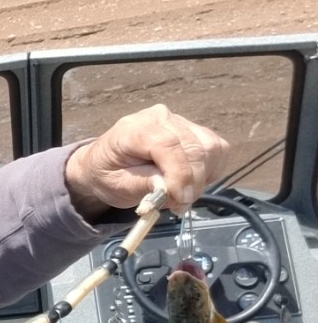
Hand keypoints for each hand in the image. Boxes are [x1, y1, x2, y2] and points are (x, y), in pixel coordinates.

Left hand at [64, 104, 228, 219]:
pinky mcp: (193, 129)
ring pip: (211, 147)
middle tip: (179, 205)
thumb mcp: (116, 186)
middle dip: (192, 182)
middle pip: (194, 147)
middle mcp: (159, 117)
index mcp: (133, 129)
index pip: (167, 145)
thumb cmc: (108, 175)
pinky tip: (190, 181)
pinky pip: (217, 149)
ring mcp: (179, 120)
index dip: (180, 174)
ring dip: (202, 177)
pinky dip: (210, 170)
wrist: (106, 164)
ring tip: (180, 193)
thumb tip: (168, 188)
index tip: (180, 199)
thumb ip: (142, 185)